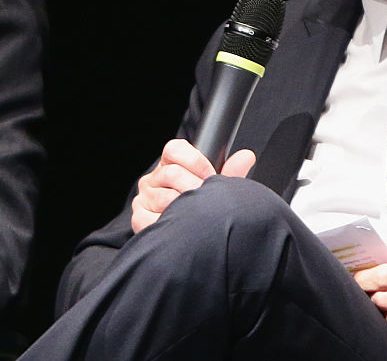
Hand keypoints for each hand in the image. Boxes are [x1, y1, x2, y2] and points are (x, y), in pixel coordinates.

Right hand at [130, 138, 255, 232]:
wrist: (185, 236)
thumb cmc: (200, 205)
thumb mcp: (216, 187)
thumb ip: (230, 172)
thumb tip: (247, 156)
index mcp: (171, 164)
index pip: (175, 149)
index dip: (195, 161)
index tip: (210, 175)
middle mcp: (154, 179)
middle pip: (172, 173)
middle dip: (195, 187)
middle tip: (208, 200)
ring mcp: (144, 198)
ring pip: (165, 196)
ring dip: (185, 207)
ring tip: (197, 215)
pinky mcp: (139, 217)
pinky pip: (152, 218)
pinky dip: (170, 223)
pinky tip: (181, 226)